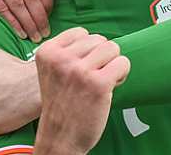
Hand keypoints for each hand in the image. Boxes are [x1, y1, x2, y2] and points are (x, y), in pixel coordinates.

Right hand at [0, 0, 52, 41]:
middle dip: (40, 17)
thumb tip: (48, 6)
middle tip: (45, 33)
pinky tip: (20, 32)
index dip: (48, 1)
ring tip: (35, 36)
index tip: (50, 17)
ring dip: (28, 23)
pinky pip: (2, 8)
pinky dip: (13, 22)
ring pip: (17, 3)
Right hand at [34, 28, 129, 154]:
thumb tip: (101, 40)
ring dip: (112, 65)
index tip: (80, 69)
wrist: (59, 138)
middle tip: (92, 79)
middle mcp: (61, 59)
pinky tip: (109, 88)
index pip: (81, 33)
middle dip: (101, 57)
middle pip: (99, 39)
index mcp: (47, 52)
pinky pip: (123, 63)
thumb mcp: (53, 71)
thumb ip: (70, 52)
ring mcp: (80, 70)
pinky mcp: (98, 83)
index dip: (88, 50)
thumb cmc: (62, 104)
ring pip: (113, 48)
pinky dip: (122, 74)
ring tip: (100, 82)